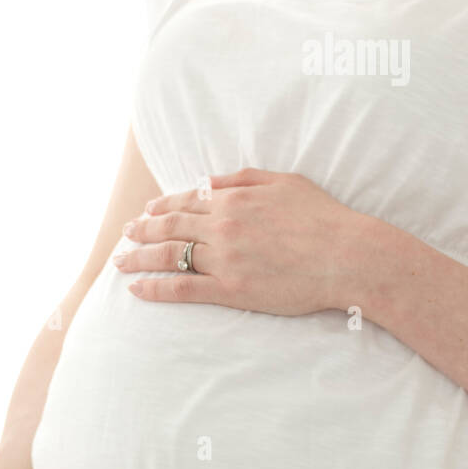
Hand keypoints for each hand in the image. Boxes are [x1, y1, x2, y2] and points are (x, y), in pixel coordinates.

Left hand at [113, 167, 374, 315]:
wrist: (346, 256)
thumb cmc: (324, 217)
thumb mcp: (285, 182)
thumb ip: (243, 178)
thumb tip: (210, 180)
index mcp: (234, 198)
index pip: (186, 200)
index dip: (162, 205)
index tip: (147, 210)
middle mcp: (222, 226)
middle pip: (169, 226)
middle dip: (142, 229)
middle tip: (126, 233)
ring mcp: (223, 259)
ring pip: (169, 255)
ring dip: (139, 257)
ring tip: (121, 261)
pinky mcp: (229, 290)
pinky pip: (181, 288)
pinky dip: (155, 288)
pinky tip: (137, 289)